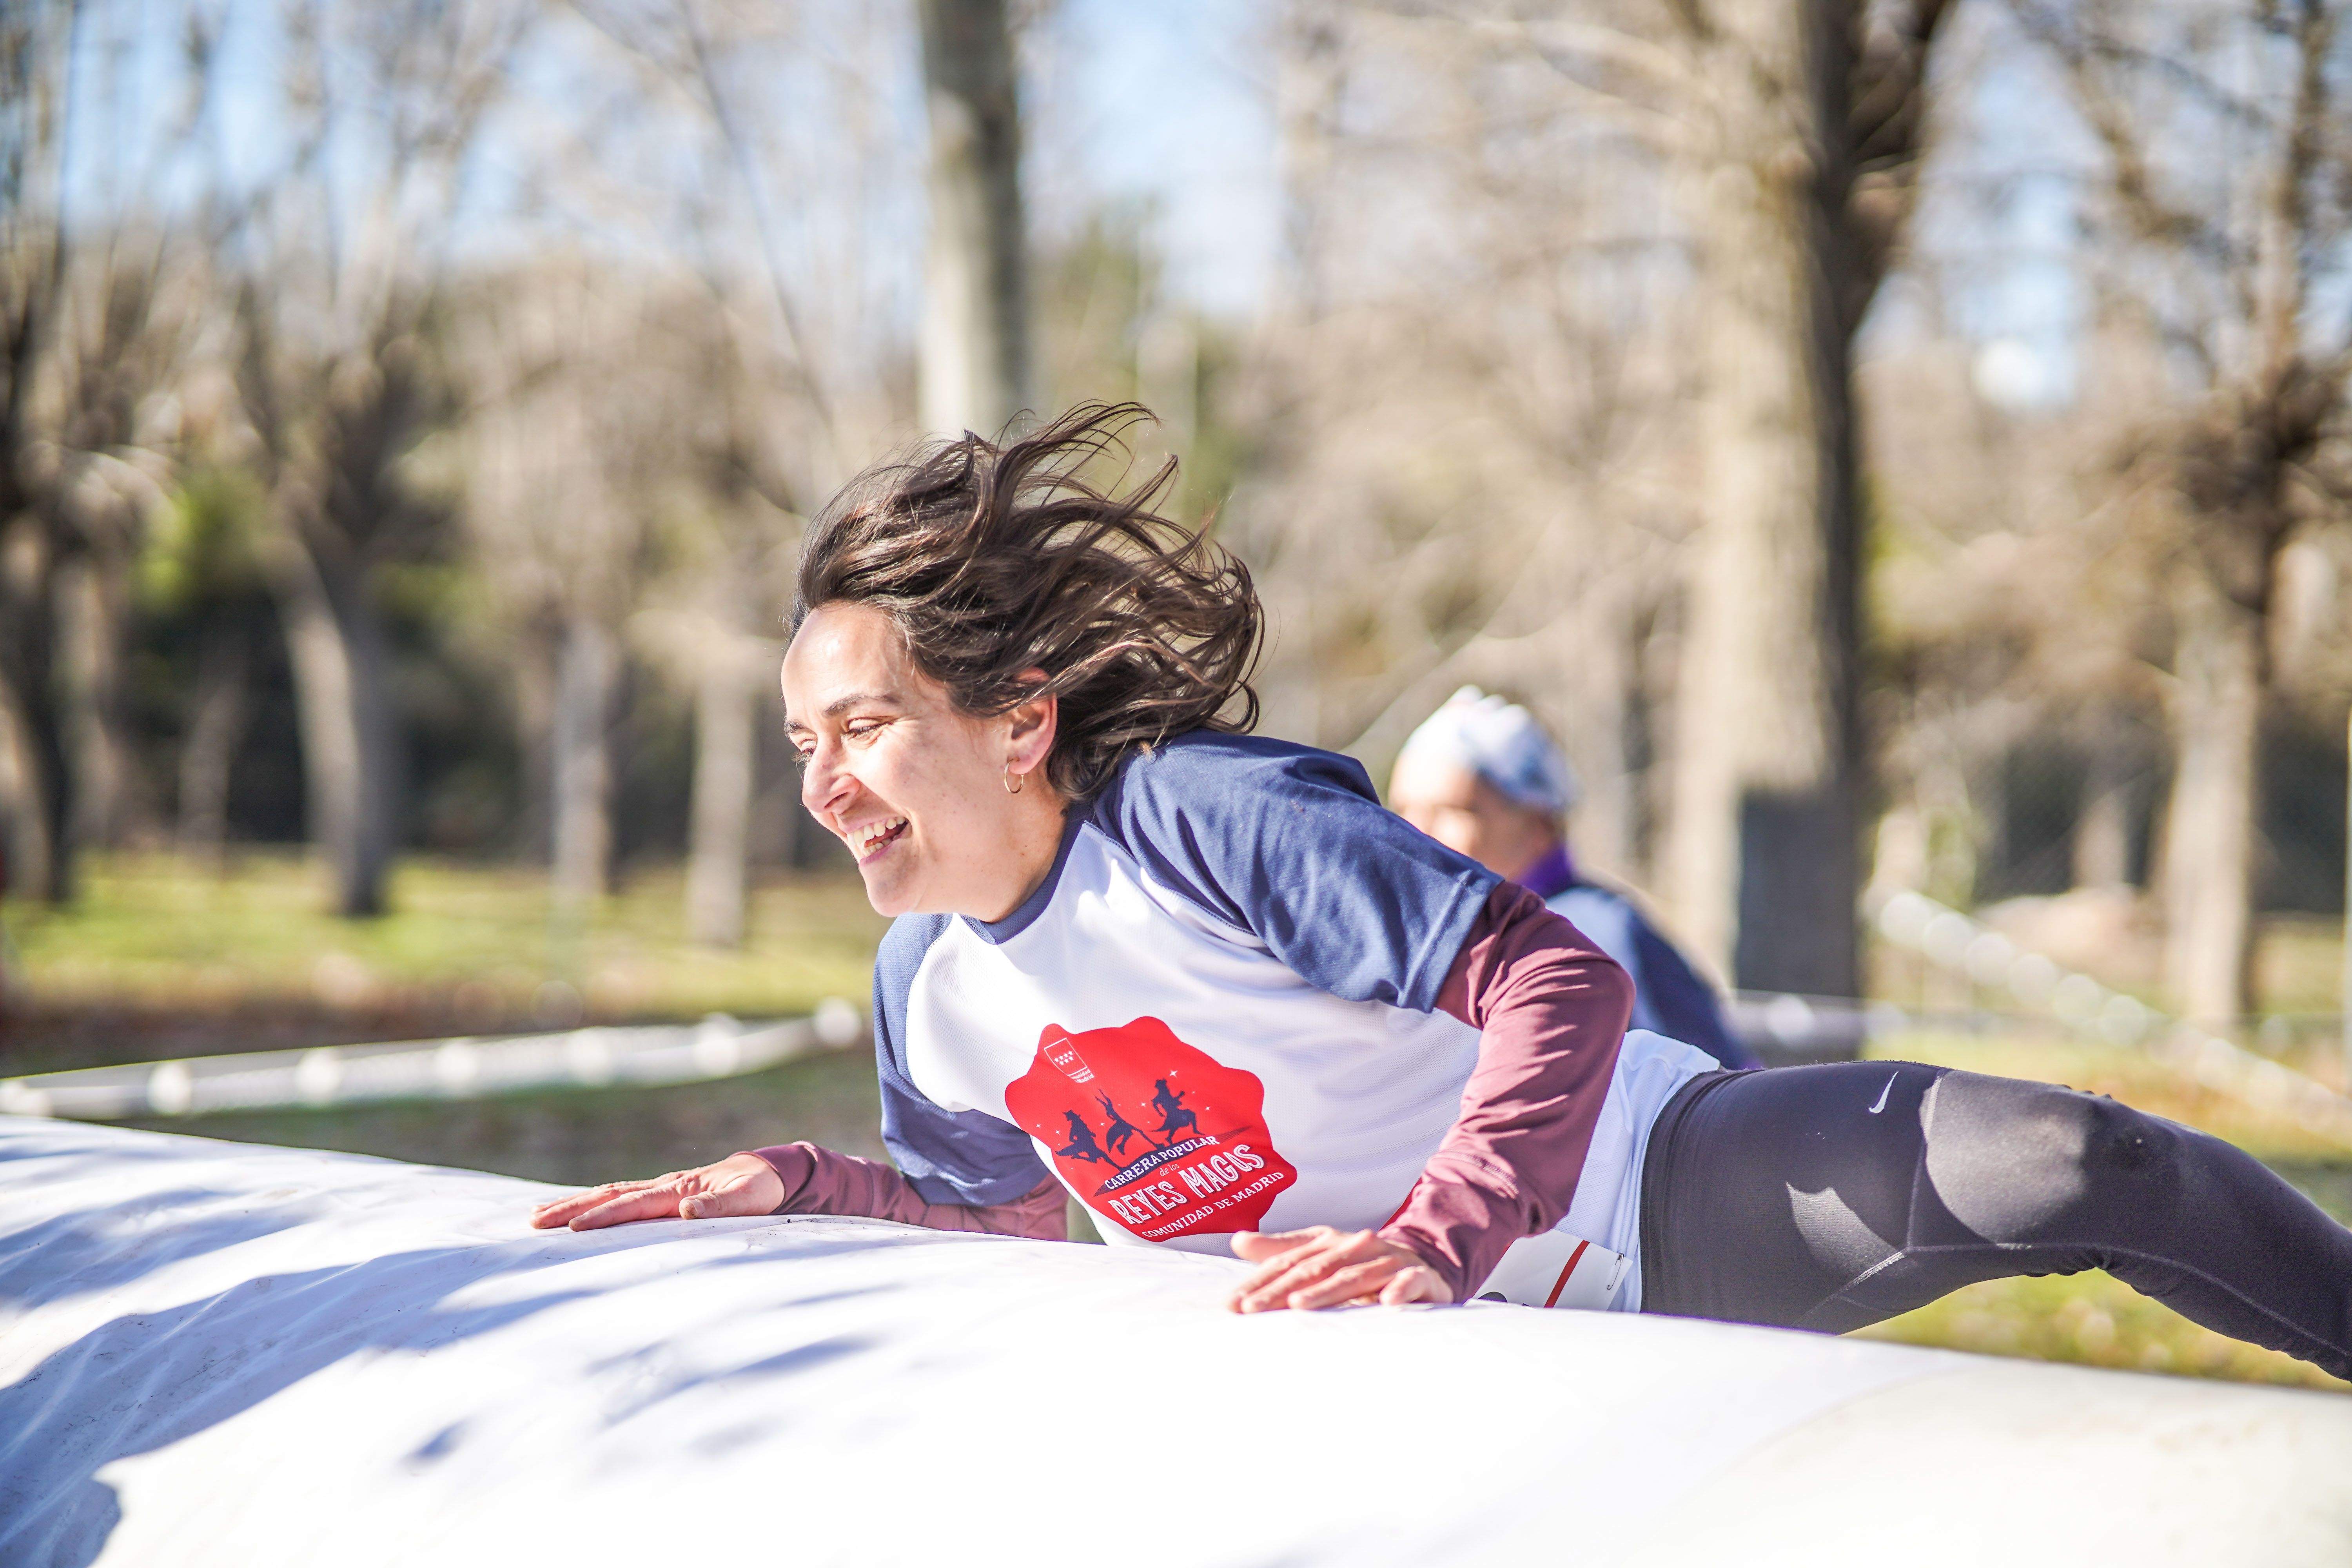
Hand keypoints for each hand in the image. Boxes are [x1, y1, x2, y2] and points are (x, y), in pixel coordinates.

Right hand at [527, 1152, 783, 1230]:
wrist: (767, 1173)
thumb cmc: (759, 1190)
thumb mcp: (749, 1199)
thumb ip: (721, 1207)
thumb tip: (686, 1210)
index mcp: (678, 1190)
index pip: (633, 1205)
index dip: (603, 1217)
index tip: (573, 1227)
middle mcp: (663, 1187)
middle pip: (609, 1196)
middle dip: (570, 1208)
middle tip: (534, 1221)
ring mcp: (659, 1189)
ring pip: (608, 1195)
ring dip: (573, 1204)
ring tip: (537, 1216)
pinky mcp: (660, 1195)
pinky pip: (619, 1198)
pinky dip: (593, 1203)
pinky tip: (572, 1212)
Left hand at [1226, 1226, 1451, 1312]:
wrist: (1424, 1263)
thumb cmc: (1361, 1264)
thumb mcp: (1321, 1254)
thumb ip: (1280, 1251)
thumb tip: (1237, 1241)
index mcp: (1329, 1243)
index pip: (1289, 1263)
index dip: (1260, 1283)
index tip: (1233, 1305)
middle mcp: (1356, 1247)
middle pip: (1314, 1269)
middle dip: (1282, 1291)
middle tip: (1253, 1309)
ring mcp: (1388, 1261)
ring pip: (1354, 1276)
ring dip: (1328, 1291)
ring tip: (1300, 1305)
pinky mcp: (1419, 1277)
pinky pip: (1409, 1282)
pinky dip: (1400, 1289)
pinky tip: (1387, 1301)